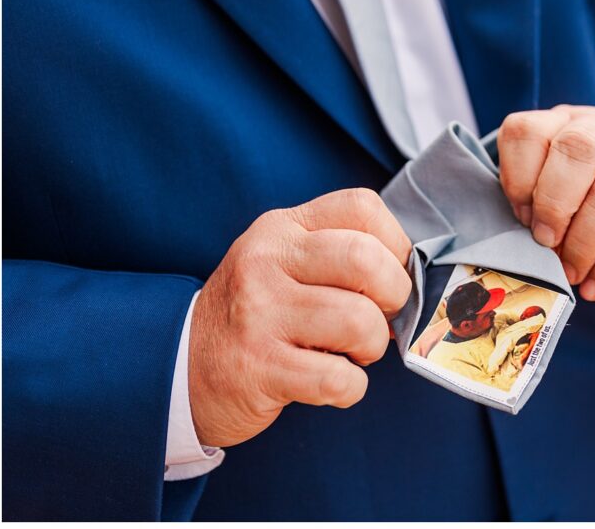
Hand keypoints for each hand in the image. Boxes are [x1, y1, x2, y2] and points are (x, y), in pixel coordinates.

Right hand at [188, 188, 411, 447]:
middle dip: (394, 296)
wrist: (179, 364)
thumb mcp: (285, 262)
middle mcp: (266, 261)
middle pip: (367, 260)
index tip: (392, 274)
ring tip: (352, 352)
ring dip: (372, 347)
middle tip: (379, 316)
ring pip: (359, 322)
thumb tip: (414, 275)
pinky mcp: (257, 367)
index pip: (363, 208)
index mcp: (283, 227)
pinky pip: (336, 378)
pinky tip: (333, 382)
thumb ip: (340, 254)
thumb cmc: (257, 314)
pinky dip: (350, 388)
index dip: (396, 244)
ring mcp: (258, 314)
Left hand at [498, 105, 594, 300]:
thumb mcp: (559, 198)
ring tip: (571, 272)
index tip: (521, 217)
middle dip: (554, 204)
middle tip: (546, 243)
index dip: (516, 178)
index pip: (528, 130)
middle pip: (577, 149)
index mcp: (571, 123)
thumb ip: (534, 202)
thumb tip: (516, 233)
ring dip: (583, 244)